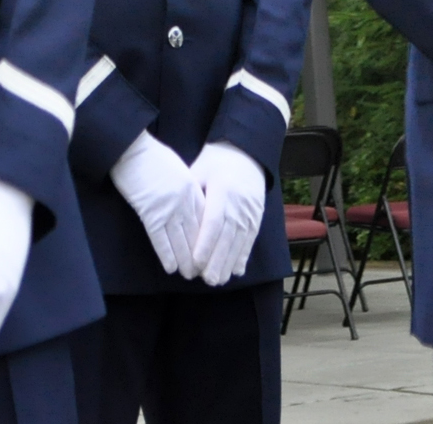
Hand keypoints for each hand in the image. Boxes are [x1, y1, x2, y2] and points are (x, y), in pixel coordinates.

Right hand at [109, 131, 204, 276]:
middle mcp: (184, 201)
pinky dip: (166, 255)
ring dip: (185, 260)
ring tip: (190, 275)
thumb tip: (192, 203)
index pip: (205, 220)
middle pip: (196, 234)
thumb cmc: (153, 157)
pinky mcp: (150, 214)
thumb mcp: (179, 169)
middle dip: (200, 255)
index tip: (213, 252)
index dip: (209, 239)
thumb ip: (187, 187)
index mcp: (193, 188)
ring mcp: (168, 209)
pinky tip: (171, 267)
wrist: (133, 150)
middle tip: (204, 272)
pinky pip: (160, 239)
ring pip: (180, 241)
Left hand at [187, 142, 266, 285]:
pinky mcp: (257, 216)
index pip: (213, 222)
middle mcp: (238, 204)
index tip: (196, 262)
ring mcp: (250, 211)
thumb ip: (190, 193)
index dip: (205, 244)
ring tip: (219, 281)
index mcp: (222, 191)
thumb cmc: (215, 162)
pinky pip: (250, 240)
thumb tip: (175, 214)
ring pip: (239, 242)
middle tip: (207, 280)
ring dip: (229, 263)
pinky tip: (237, 271)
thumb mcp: (199, 170)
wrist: (245, 153)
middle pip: (227, 237)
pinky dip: (243, 256)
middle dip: (217, 260)